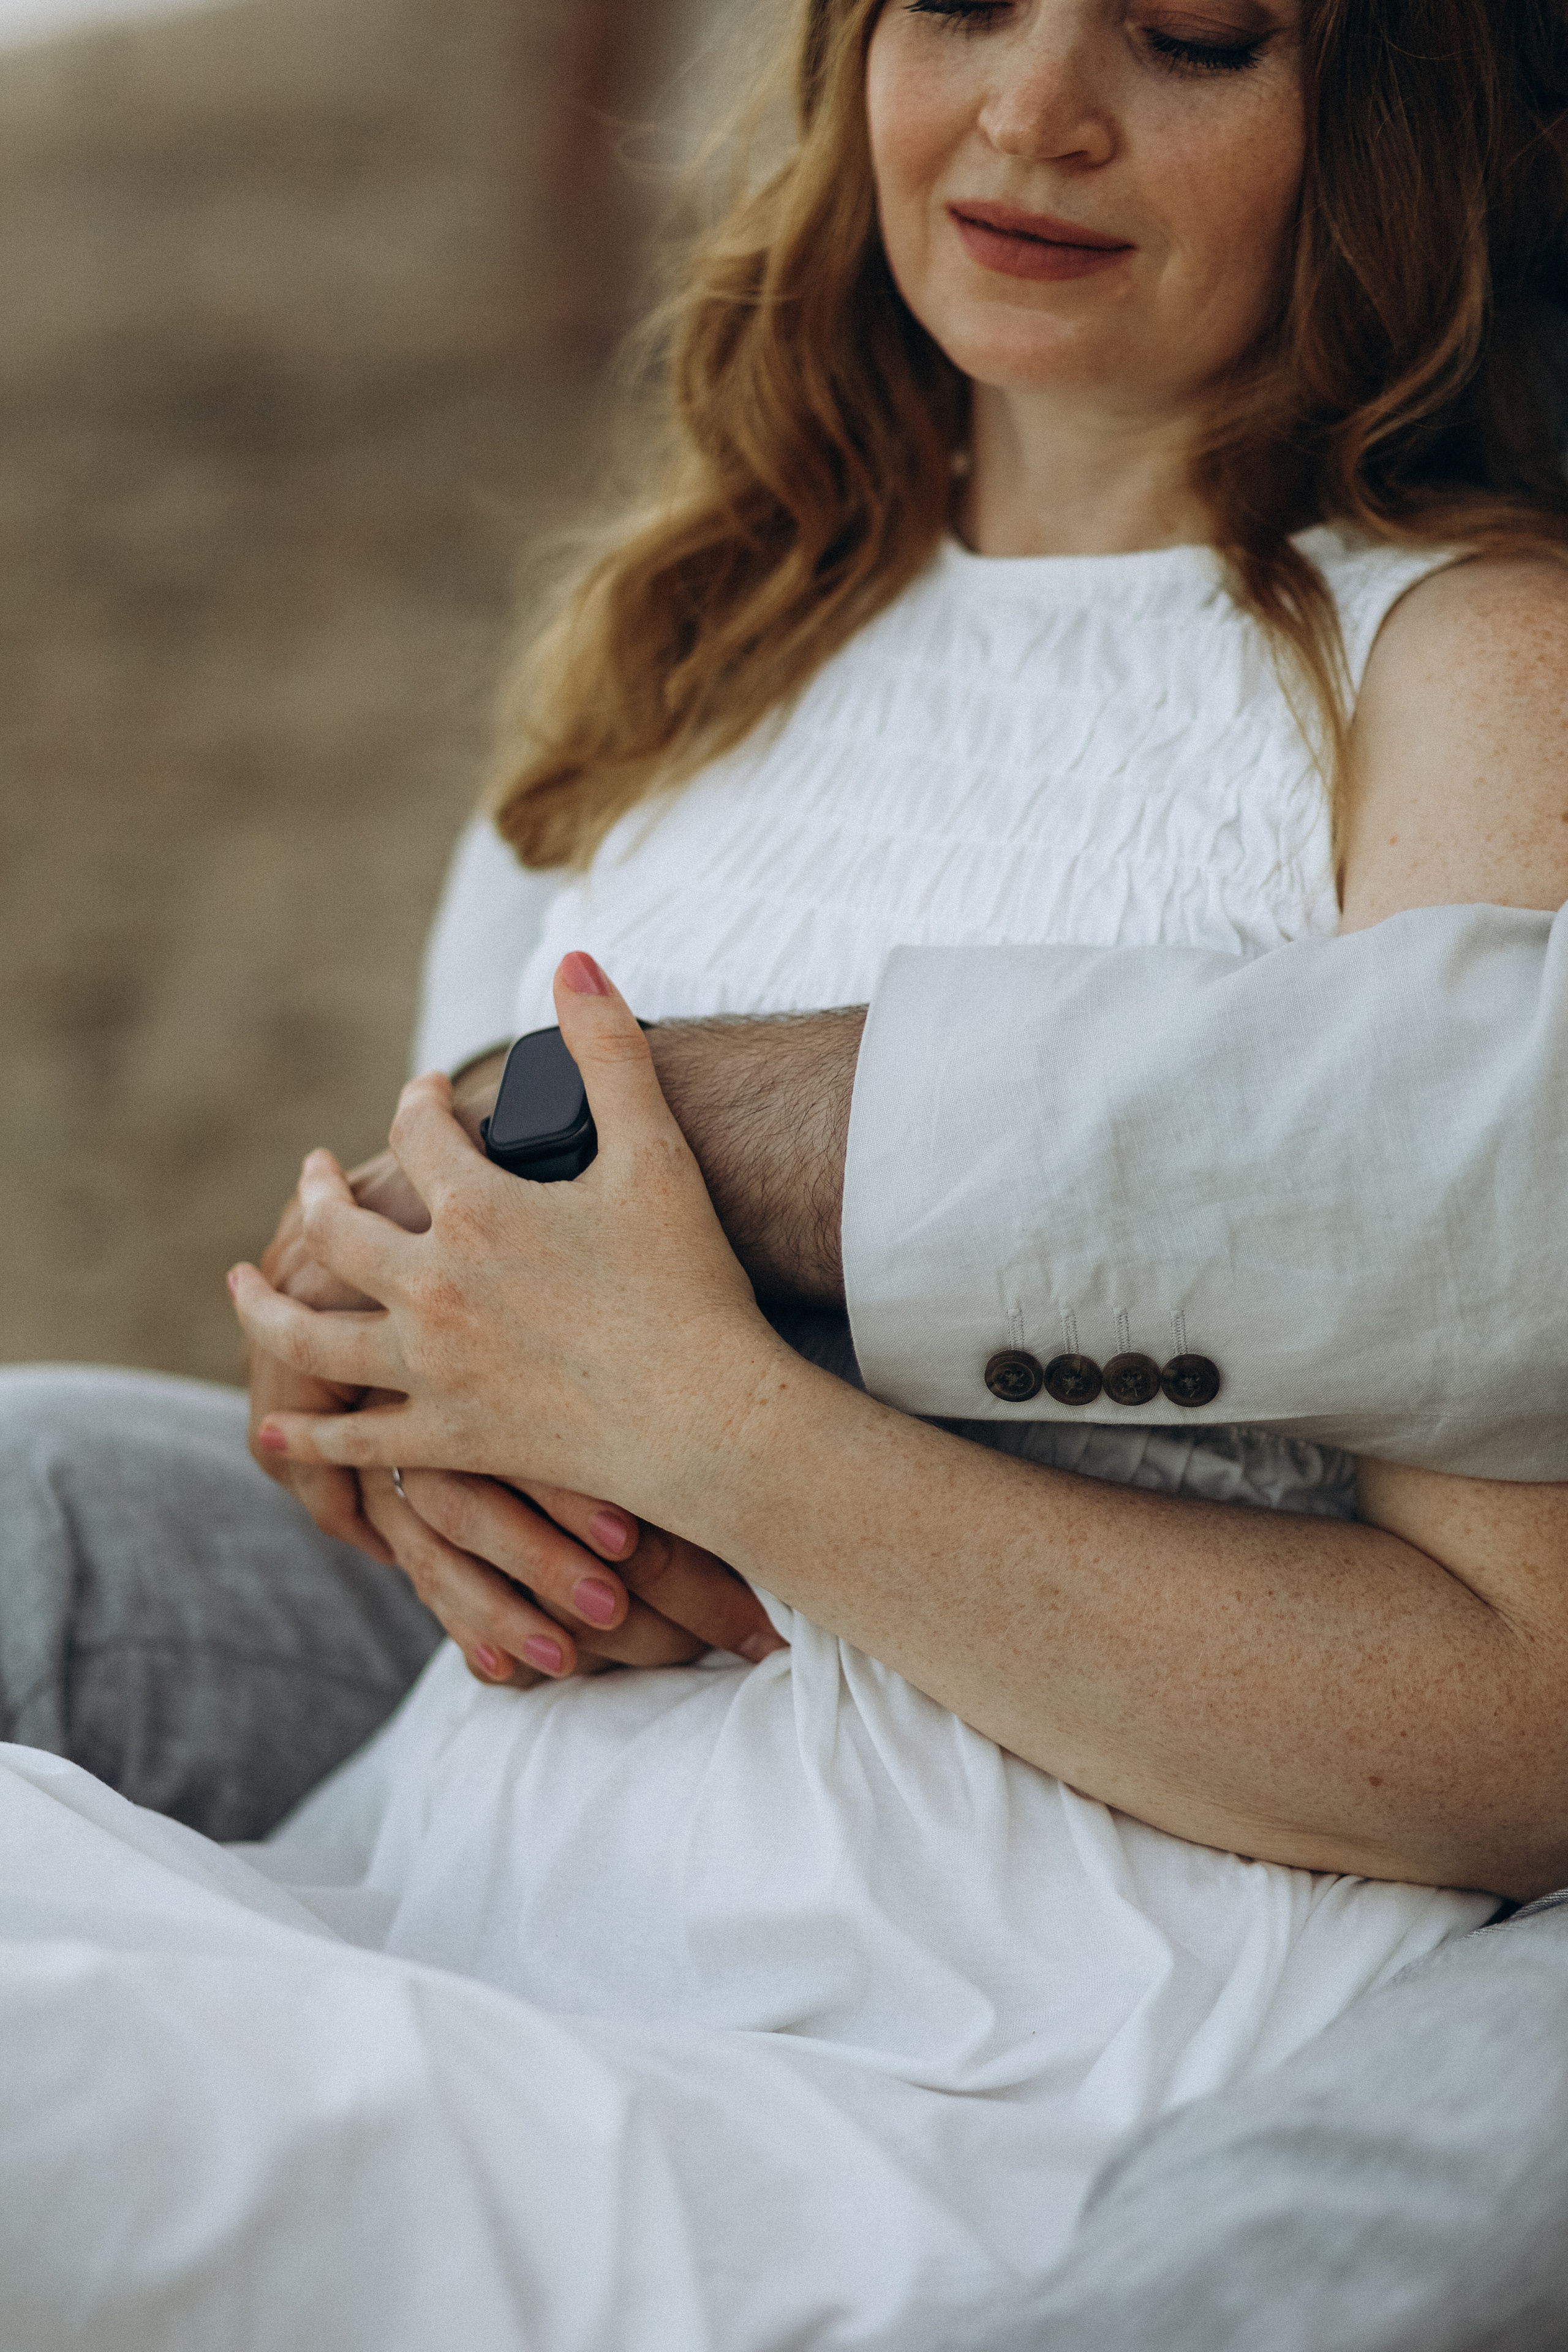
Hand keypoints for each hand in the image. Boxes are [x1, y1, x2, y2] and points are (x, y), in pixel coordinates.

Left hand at [243, 1041, 784, 1674]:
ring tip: (244, 1285)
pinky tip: (274, 1427)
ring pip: (313, 1333)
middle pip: (337, 1227)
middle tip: (310, 1177)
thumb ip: (610, 1052)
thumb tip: (574, 959)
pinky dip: (308, 1437)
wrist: (710, 1418)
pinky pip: (356, 1442)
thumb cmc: (692, 1284)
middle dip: (317, 1192)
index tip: (422, 1097)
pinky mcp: (447, 1437)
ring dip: (267, 1306)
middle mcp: (433, 1285)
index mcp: (478, 1209)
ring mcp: (431, 1367)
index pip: (416, 1134)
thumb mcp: (656, 1153)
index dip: (416, 1105)